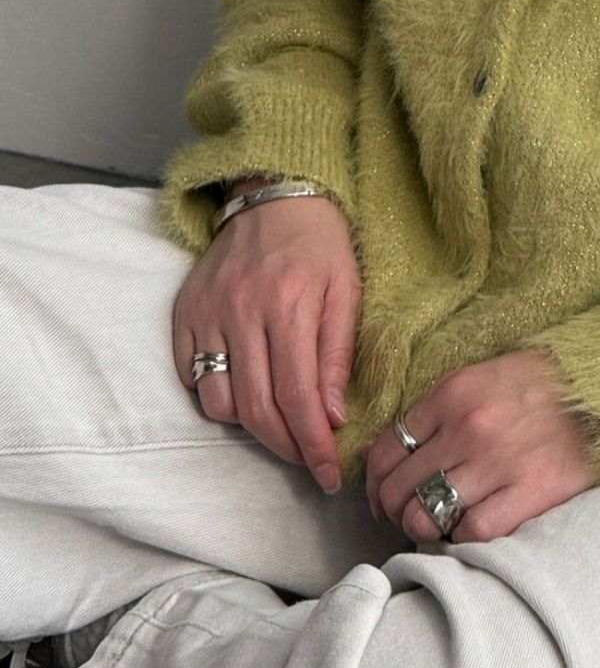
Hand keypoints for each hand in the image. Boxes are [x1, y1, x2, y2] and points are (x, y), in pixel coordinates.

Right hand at [172, 193, 361, 494]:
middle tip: (308, 459)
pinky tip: (244, 389)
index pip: (298, 397)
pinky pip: (189, 376)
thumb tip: (332, 418)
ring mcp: (207, 312)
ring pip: (218, 401)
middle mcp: (243, 311)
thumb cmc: (321, 244)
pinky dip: (214, 395)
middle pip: (256, 409)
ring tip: (279, 420)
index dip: (313, 445)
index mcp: (290, 304)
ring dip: (250, 425)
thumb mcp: (347, 290)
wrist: (274, 194)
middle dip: (285, 447)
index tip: (328, 474)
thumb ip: (337, 354)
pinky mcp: (184, 312)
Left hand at [362, 348, 599, 543]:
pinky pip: (472, 532)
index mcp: (453, 392)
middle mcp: (469, 426)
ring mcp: (498, 461)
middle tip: (404, 516)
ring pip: (426, 516)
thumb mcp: (484, 377)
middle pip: (399, 487)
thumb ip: (438, 409)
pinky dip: (464, 537)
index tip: (381, 496)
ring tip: (436, 524)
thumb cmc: (541, 386)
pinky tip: (472, 526)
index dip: (374, 482)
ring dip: (424, 528)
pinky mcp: (530, 491)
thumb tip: (388, 452)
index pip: (386, 449)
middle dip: (393, 510)